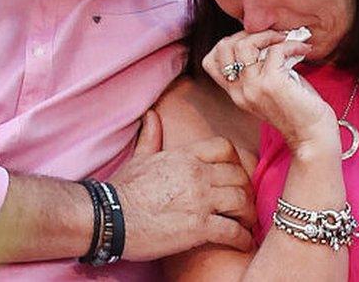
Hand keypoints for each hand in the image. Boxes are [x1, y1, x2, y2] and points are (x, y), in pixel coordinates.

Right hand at [112, 111, 254, 260]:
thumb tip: (151, 116)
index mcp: (185, 156)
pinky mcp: (198, 227)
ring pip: (241, 201)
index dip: (236, 161)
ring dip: (248, 214)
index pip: (225, 148)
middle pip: (239, 176)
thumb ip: (151, 137)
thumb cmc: (121, 189)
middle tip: (246, 203)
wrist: (110, 217)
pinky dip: (242, 238)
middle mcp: (197, 174)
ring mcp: (199, 200)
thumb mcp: (138, 158)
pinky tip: (243, 242)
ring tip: (247, 223)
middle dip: (247, 190)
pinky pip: (232, 231)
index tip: (236, 175)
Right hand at [202, 30, 339, 154]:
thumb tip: (267, 40)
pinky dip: (291, 44)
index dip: (228, 43)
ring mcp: (254, 88)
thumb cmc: (298, 111)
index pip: (210, 61)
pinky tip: (302, 50)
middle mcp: (240, 91)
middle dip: (248, 34)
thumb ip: (259, 70)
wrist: (312, 136)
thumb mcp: (269, 89)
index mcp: (237, 93)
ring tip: (284, 39)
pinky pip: (275, 50)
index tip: (254, 42)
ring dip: (267, 35)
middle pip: (223, 47)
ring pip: (244, 45)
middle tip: (272, 37)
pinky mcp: (272, 84)